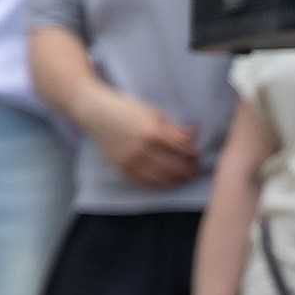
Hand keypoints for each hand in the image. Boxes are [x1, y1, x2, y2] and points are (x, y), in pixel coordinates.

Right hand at [83, 88, 200, 188]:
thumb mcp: (154, 113)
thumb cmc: (127, 110)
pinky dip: (160, 184)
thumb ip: (175, 127)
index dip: (193, 154)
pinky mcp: (122, 168)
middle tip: (195, 170)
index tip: (198, 155)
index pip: (182, 150)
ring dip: (177, 180)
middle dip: (188, 170)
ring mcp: (131, 160)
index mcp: (153, 132)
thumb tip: (195, 135)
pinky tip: (168, 182)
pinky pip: (145, 182)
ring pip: (162, 178)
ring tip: (185, 178)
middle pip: (175, 167)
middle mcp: (142, 149)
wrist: (96, 113)